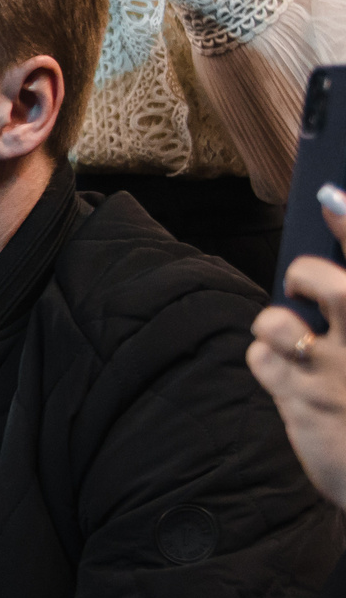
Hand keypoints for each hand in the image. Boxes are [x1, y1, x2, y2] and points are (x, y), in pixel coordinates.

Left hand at [248, 184, 345, 505]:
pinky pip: (260, 356)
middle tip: (305, 288)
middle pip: (322, 280)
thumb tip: (335, 214)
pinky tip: (288, 372)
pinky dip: (265, 356)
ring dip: (278, 321)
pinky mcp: (302, 402)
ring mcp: (336, 372)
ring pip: (277, 319)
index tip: (327, 194)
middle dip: (305, 273)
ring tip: (300, 340)